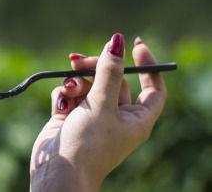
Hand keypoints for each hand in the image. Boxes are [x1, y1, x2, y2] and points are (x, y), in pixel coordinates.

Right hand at [30, 35, 166, 190]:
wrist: (58, 170)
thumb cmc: (88, 143)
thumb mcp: (102, 103)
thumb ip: (109, 71)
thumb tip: (117, 42)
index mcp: (136, 118)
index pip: (153, 88)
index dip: (148, 66)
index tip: (136, 44)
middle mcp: (116, 116)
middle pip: (113, 80)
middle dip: (96, 67)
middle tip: (78, 60)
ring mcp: (92, 116)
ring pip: (88, 84)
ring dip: (77, 81)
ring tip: (68, 88)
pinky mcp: (71, 115)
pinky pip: (70, 93)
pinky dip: (64, 93)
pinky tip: (60, 102)